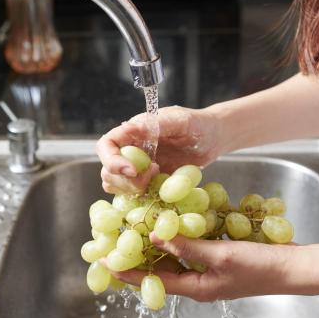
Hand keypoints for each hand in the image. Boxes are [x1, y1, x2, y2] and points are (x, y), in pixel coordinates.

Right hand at [96, 106, 223, 193]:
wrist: (212, 139)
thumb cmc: (197, 125)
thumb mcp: (181, 120)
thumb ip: (159, 123)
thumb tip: (133, 126)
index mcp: (132, 132)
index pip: (106, 145)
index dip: (112, 160)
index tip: (133, 170)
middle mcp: (129, 150)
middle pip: (107, 170)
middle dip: (126, 179)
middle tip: (155, 173)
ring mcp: (136, 168)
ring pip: (115, 185)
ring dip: (132, 189)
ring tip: (159, 178)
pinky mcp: (146, 182)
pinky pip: (132, 194)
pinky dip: (141, 196)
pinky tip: (160, 188)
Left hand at [110, 233, 304, 301]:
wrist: (295, 266)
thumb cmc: (261, 266)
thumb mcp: (221, 255)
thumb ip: (188, 246)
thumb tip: (155, 238)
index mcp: (196, 288)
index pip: (153, 283)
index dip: (128, 273)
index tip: (104, 263)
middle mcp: (199, 282)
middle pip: (161, 270)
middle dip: (139, 256)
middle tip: (115, 241)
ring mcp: (210, 271)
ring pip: (176, 258)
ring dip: (158, 245)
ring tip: (136, 229)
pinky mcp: (220, 257)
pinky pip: (193, 248)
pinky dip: (181, 236)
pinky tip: (173, 220)